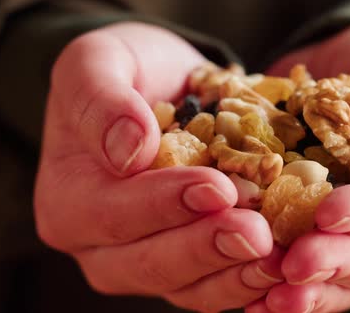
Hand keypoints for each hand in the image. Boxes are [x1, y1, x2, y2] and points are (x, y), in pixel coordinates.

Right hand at [33, 22, 282, 311]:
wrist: (161, 88)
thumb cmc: (125, 73)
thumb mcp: (98, 61)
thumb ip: (100, 99)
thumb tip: (129, 151)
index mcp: (68, 200)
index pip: (113, 212)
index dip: (165, 204)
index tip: (217, 186)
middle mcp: (99, 245)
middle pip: (150, 262)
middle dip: (207, 247)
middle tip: (257, 232)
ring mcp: (142, 263)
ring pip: (186, 286)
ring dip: (234, 274)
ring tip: (278, 254)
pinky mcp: (183, 268)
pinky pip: (212, 288)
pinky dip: (247, 281)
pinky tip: (281, 266)